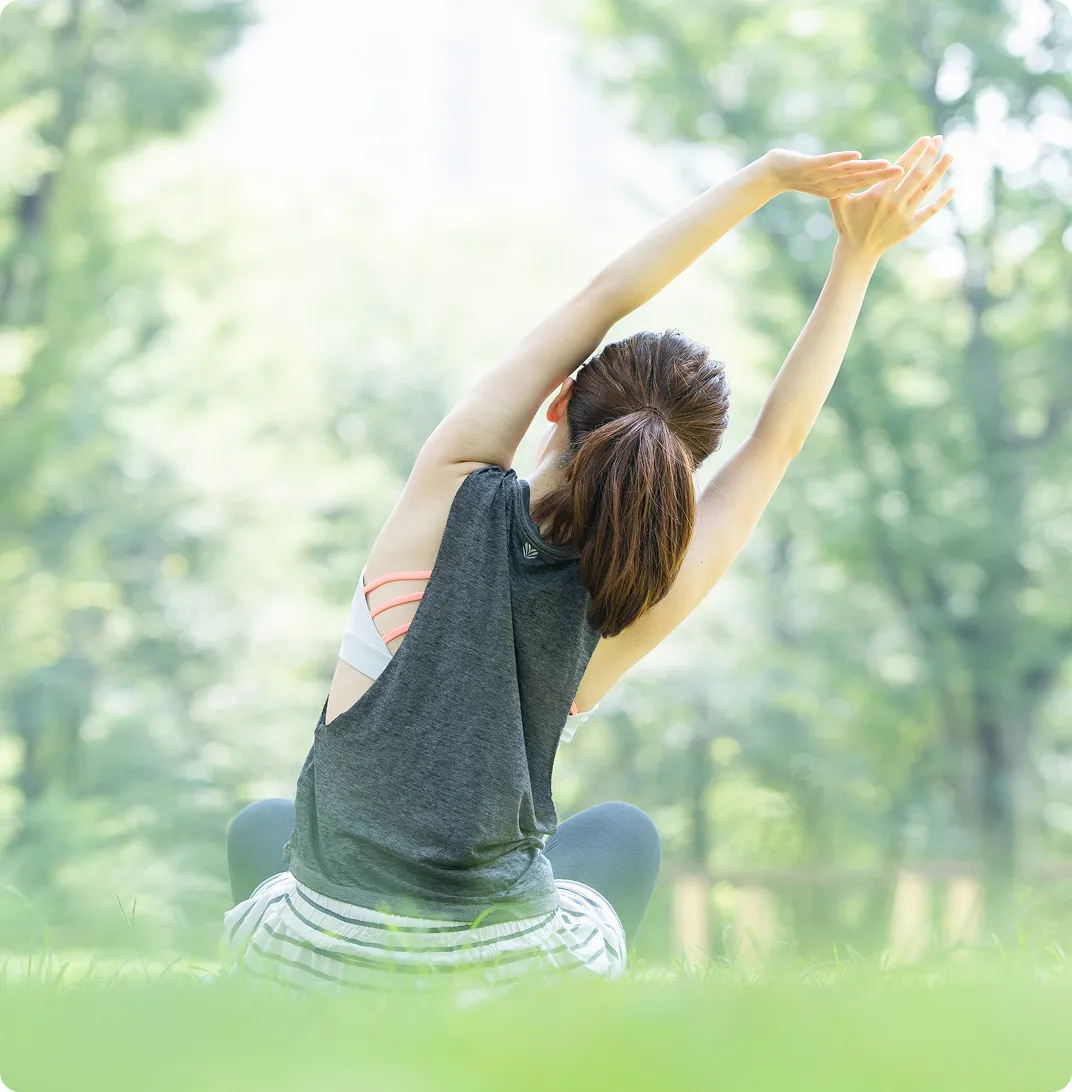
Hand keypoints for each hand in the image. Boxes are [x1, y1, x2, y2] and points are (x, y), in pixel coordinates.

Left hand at [764, 148, 903, 198]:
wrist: (770, 175)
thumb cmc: (796, 173)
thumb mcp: (820, 177)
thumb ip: (839, 174)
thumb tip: (857, 167)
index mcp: (832, 189)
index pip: (860, 185)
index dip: (881, 182)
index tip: (903, 177)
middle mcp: (828, 185)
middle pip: (858, 180)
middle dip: (881, 177)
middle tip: (904, 172)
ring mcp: (817, 176)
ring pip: (846, 172)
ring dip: (866, 169)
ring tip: (886, 164)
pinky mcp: (807, 166)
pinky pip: (826, 162)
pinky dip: (840, 158)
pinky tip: (856, 155)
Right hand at [829, 136, 954, 260]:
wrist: (858, 251)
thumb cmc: (847, 223)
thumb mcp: (839, 202)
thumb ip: (843, 182)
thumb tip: (841, 161)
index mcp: (878, 196)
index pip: (901, 168)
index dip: (914, 152)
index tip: (925, 139)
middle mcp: (894, 204)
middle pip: (917, 175)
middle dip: (929, 155)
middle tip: (938, 138)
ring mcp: (905, 215)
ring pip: (926, 189)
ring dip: (940, 171)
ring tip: (950, 155)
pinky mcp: (911, 226)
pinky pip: (931, 210)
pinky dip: (943, 199)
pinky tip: (953, 187)